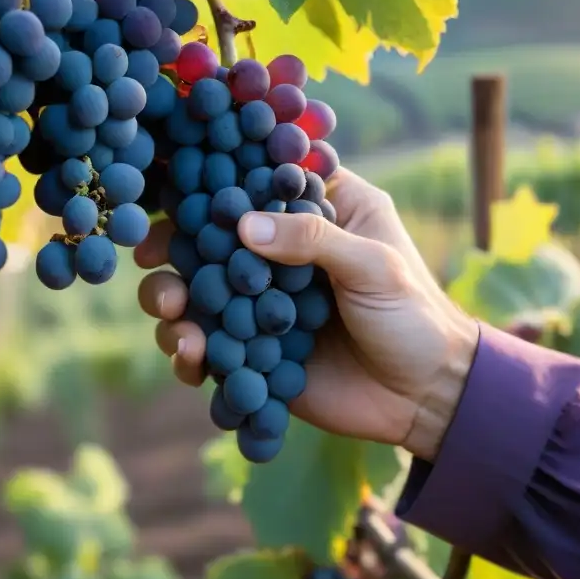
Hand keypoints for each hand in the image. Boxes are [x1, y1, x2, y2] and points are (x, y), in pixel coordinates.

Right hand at [135, 168, 478, 460]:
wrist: (429, 396)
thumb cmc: (414, 314)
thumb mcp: (374, 265)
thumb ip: (312, 241)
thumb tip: (242, 227)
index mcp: (322, 211)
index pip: (259, 183)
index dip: (215, 182)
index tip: (172, 188)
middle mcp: (286, 252)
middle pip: (217, 238)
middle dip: (177, 247)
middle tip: (151, 258)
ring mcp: (266, 303)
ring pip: (203, 293)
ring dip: (175, 302)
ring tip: (172, 319)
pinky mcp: (257, 351)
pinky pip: (212, 347)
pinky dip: (191, 352)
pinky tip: (189, 358)